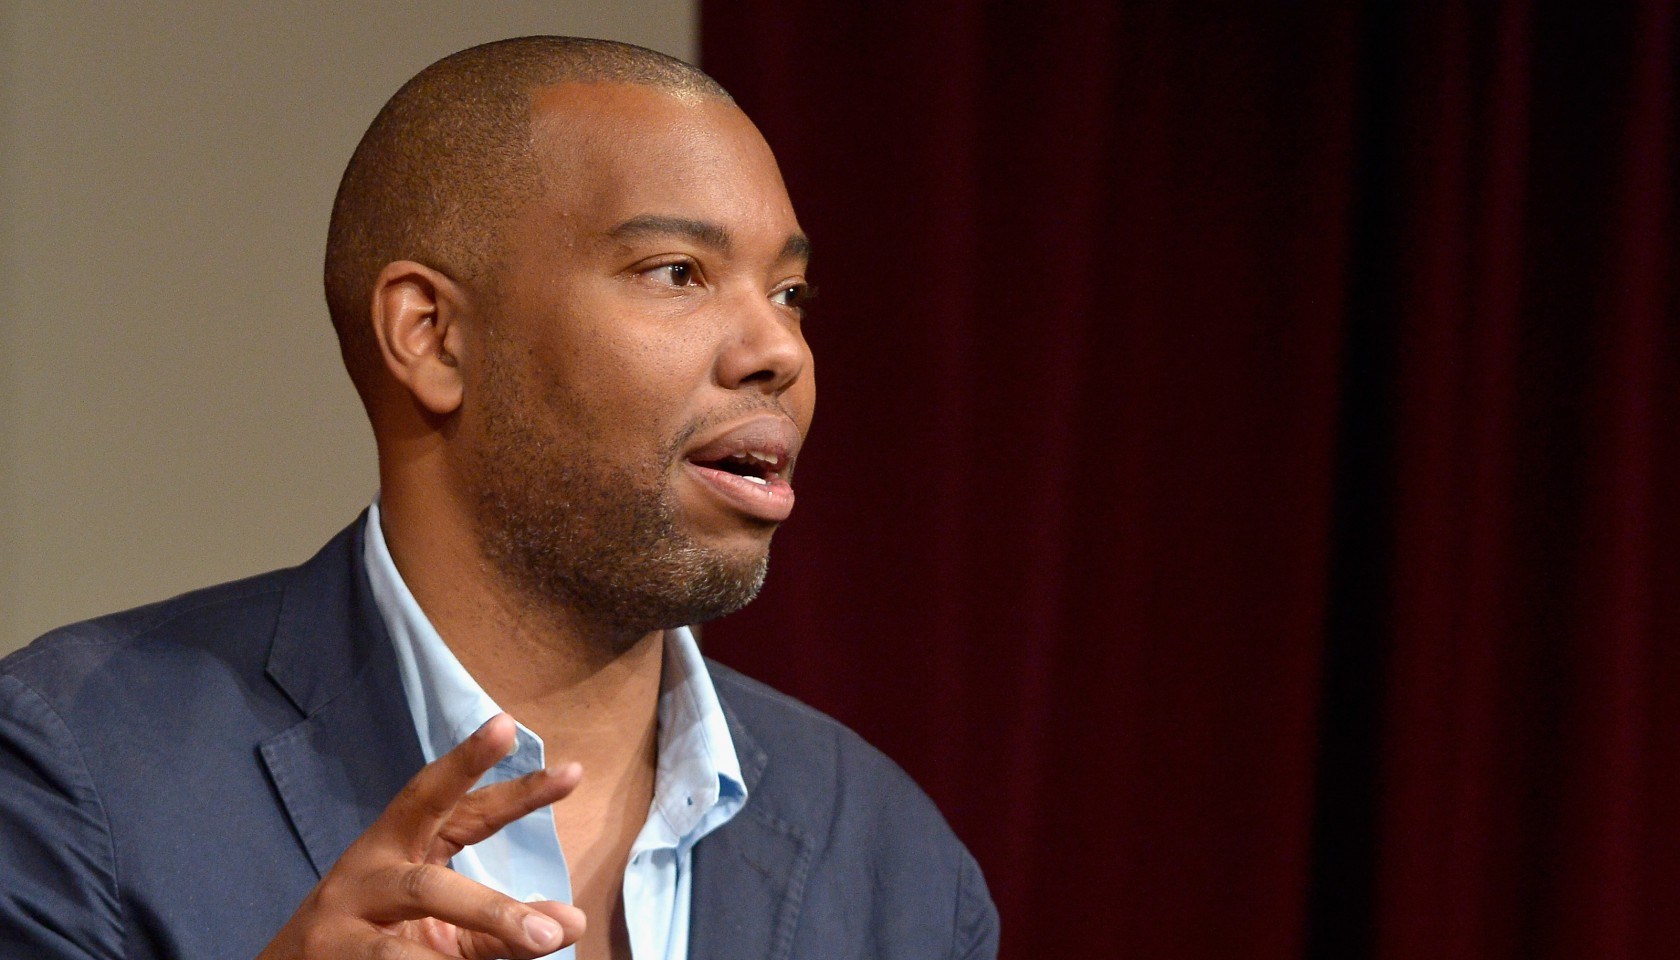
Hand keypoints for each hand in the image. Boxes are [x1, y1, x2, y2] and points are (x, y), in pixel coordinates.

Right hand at [257, 714, 584, 958]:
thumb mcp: (436, 918)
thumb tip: (571, 923)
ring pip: (404, 943)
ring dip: (469, 946)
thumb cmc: (374, 935)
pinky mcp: (327, 957)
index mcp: (398, 843)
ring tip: (533, 950)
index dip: (493, 778)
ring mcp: (339, 922)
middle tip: (558, 930)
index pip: (454, 806)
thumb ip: (496, 922)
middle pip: (429, 885)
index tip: (532, 742)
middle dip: (492, 907)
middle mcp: (366, 873)